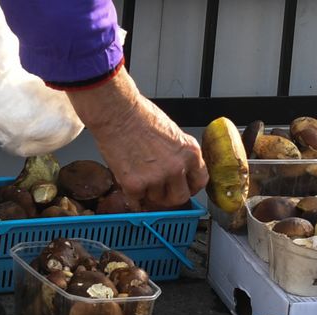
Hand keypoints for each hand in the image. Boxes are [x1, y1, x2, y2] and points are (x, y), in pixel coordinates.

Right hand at [67, 69, 207, 209]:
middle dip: (169, 196)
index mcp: (190, 153)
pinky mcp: (135, 185)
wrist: (117, 111)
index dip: (190, 187)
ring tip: (139, 174)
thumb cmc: (140, 116)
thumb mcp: (173, 134)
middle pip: (180, 197)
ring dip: (148, 193)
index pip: (200, 181)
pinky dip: (132, 196)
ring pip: (156, 200)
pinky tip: (128, 181)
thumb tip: (181, 171)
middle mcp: (177, 167)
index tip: (184, 188)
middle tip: (160, 190)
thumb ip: (180, 155)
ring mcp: (157, 178)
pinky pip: (136, 201)